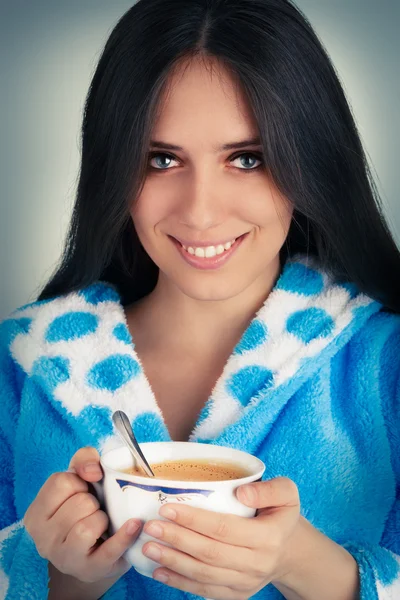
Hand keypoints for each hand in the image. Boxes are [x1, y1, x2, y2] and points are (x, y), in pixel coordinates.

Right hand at [24, 446, 141, 583]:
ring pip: (89, 524)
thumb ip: (84, 459)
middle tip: (92, 510)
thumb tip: (93, 470)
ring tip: (101, 524)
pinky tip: (134, 525)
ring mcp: (64, 557)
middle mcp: (43, 538)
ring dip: (102, 518)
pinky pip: (109, 549)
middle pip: (79, 502)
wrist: (93, 554)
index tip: (83, 490)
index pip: (60, 481)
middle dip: (93, 501)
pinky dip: (124, 536)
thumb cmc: (84, 511)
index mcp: (37, 512)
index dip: (79, 482)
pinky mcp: (89, 570)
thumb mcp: (79, 480)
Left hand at [141, 477, 299, 598]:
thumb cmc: (280, 514)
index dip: (194, 519)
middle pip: (209, 553)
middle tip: (151, 526)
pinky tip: (159, 571)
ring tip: (148, 547)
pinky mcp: (236, 595)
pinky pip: (204, 590)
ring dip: (173, 562)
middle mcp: (257, 564)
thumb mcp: (286, 493)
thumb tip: (240, 493)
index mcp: (268, 537)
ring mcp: (246, 583)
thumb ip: (267, 489)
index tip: (168, 508)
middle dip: (176, 539)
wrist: (289, 550)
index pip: (224, 528)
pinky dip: (179, 582)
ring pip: (204, 574)